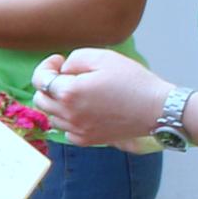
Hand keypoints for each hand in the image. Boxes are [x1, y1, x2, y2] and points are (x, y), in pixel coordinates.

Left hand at [34, 48, 171, 150]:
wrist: (157, 109)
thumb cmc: (133, 81)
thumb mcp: (103, 58)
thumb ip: (75, 59)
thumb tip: (63, 70)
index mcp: (69, 92)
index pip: (40, 80)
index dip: (47, 67)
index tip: (59, 61)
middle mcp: (68, 114)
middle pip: (41, 99)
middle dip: (49, 85)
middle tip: (68, 76)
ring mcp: (77, 130)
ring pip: (52, 116)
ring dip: (58, 103)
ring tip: (78, 93)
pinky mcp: (87, 140)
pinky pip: (66, 130)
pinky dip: (69, 120)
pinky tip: (85, 110)